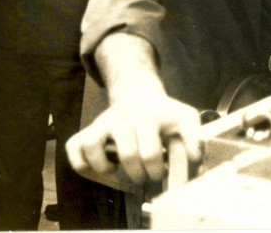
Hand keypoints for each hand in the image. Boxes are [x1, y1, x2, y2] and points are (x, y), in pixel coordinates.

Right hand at [66, 91, 201, 184]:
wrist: (139, 94)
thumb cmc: (164, 115)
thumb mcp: (186, 119)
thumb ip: (195, 141)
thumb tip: (194, 163)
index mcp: (149, 117)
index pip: (151, 153)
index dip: (159, 172)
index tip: (167, 175)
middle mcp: (124, 117)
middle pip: (129, 157)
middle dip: (143, 175)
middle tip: (149, 175)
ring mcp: (104, 123)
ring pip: (95, 149)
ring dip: (111, 170)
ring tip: (124, 171)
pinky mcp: (89, 130)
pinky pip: (75, 150)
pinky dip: (86, 165)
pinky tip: (104, 166)